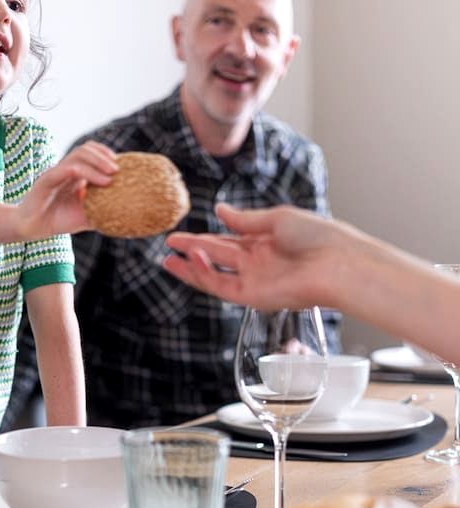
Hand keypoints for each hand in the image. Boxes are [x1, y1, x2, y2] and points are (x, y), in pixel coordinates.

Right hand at [17, 141, 117, 237]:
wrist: (33, 229)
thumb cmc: (59, 220)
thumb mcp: (86, 216)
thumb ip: (103, 212)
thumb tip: (126, 216)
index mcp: (74, 173)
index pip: (90, 152)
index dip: (106, 154)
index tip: (121, 166)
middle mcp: (65, 169)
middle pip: (85, 149)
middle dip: (103, 156)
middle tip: (118, 170)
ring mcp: (55, 173)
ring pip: (76, 156)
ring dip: (97, 163)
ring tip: (111, 176)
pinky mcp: (45, 180)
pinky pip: (64, 170)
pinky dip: (82, 172)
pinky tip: (95, 184)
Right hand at [163, 203, 344, 308]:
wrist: (338, 264)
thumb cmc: (318, 237)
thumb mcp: (278, 219)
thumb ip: (246, 219)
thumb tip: (221, 210)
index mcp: (266, 242)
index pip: (229, 240)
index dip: (205, 237)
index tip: (185, 232)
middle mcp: (259, 263)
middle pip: (217, 256)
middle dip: (192, 250)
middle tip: (169, 243)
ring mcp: (255, 280)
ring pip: (215, 274)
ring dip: (191, 266)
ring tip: (168, 257)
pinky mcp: (254, 297)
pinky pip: (223, 285)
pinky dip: (205, 274)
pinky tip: (192, 260)